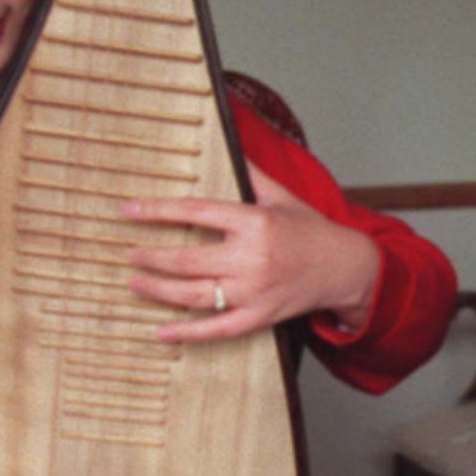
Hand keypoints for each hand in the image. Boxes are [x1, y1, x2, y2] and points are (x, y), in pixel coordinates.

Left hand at [121, 163, 380, 342]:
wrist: (345, 268)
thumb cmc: (311, 230)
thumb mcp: (282, 196)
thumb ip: (251, 174)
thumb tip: (230, 142)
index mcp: (254, 223)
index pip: (196, 213)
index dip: (159, 211)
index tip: (130, 210)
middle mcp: (252, 259)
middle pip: (188, 261)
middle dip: (152, 258)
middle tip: (129, 254)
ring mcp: (255, 292)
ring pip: (195, 295)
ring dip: (159, 290)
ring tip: (135, 282)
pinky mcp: (259, 317)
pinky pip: (217, 329)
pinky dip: (187, 333)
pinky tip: (161, 332)